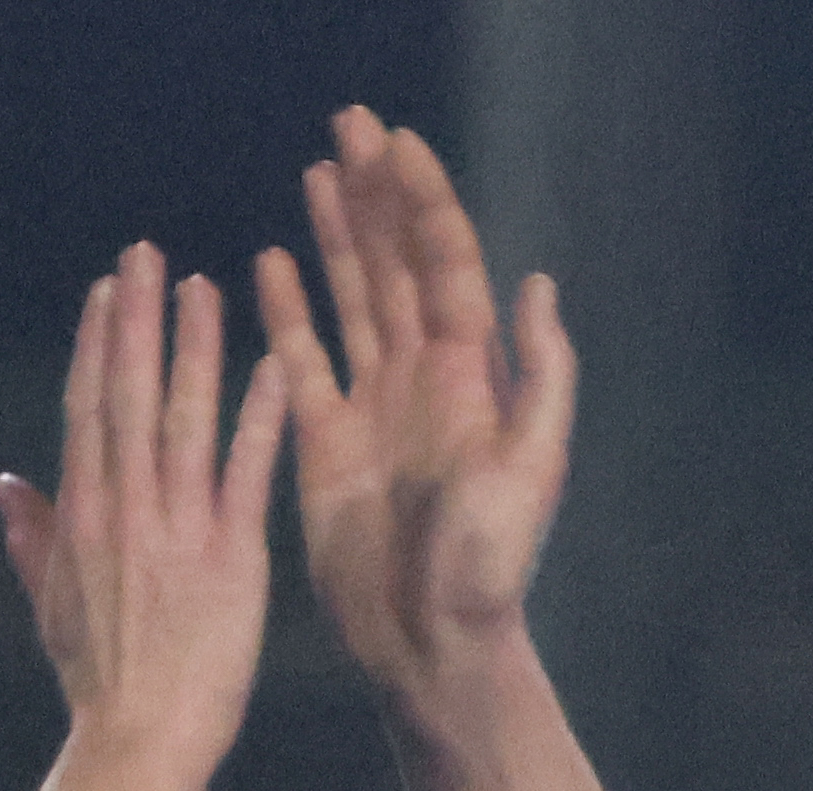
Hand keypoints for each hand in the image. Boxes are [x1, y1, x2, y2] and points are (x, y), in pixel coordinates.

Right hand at [0, 240, 291, 780]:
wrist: (139, 741)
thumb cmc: (100, 683)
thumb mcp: (52, 604)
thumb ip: (31, 537)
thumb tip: (2, 483)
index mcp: (82, 513)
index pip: (87, 408)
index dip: (96, 344)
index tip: (107, 290)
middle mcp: (124, 507)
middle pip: (125, 393)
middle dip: (136, 320)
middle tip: (147, 253)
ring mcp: (176, 527)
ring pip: (182, 417)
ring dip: (194, 348)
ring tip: (205, 288)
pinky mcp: (230, 555)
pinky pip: (246, 473)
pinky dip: (260, 418)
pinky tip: (277, 367)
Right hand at [258, 104, 575, 710]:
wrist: (433, 642)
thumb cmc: (487, 565)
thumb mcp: (532, 467)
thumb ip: (542, 375)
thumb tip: (537, 283)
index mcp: (468, 375)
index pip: (445, 263)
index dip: (422, 201)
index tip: (393, 142)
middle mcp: (421, 379)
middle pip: (396, 264)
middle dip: (376, 195)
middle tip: (348, 126)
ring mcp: (372, 408)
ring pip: (351, 300)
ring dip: (338, 236)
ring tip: (318, 172)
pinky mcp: (325, 445)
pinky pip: (304, 363)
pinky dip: (289, 313)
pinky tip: (270, 263)